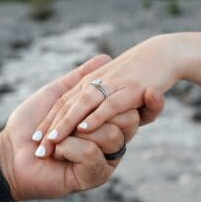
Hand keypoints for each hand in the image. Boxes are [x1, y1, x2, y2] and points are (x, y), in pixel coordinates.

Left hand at [0, 55, 164, 200]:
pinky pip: (93, 153)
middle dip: (87, 119)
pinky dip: (70, 149)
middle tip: (66, 129)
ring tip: (56, 143)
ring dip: (76, 134)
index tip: (87, 100)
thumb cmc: (28, 125)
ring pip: (112, 136)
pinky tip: (57, 155)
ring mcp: (103, 160)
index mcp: (101, 123)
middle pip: (126, 120)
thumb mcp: (56, 95)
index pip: (122, 105)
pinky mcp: (94, 176)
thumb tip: (105, 58)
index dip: (108, 99)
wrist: (10, 152)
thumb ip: (81, 78)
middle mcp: (107, 142)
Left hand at [32, 35, 176, 149]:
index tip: (35, 138)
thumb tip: (81, 119)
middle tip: (38, 149)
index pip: (63, 103)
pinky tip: (82, 130)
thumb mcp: (112, 81)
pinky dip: (95, 117)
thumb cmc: (140, 68)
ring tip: (53, 141)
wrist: (166, 52)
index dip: (48, 120)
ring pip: (82, 106)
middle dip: (52, 128)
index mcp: (88, 82)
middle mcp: (95, 83)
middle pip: (67, 107)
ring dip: (66, 125)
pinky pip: (109, 105)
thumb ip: (95, 94)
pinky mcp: (130, 90)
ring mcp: (112, 86)